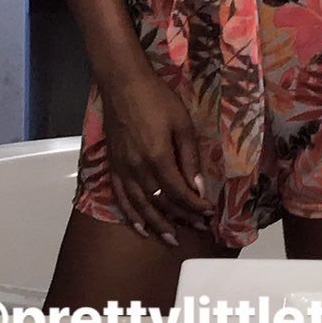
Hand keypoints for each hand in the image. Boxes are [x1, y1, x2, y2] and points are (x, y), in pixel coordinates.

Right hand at [101, 69, 214, 245]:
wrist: (123, 83)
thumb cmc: (157, 98)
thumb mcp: (182, 123)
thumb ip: (189, 158)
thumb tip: (198, 188)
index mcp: (158, 158)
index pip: (179, 192)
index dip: (195, 206)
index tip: (209, 212)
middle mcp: (138, 170)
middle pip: (161, 203)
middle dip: (181, 218)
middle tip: (198, 228)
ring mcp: (123, 169)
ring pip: (140, 206)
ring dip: (156, 225)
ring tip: (170, 239)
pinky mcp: (113, 166)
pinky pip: (120, 198)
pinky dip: (130, 215)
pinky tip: (139, 227)